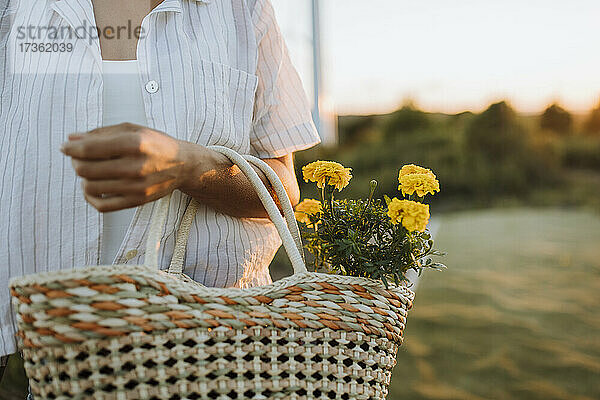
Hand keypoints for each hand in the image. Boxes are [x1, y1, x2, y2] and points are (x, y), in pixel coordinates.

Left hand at [61, 123, 198, 211]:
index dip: (71, 148)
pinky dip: (90, 197)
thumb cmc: (156, 144)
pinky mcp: (137, 200)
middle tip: (79, 158)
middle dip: (76, 162)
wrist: (183, 164)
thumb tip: (71, 139)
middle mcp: (136, 166)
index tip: (65, 147)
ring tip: (88, 171)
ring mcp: (137, 186)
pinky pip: (102, 205)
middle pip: (86, 169)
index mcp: (134, 143)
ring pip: (90, 187)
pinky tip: (92, 188)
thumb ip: (100, 133)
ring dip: (83, 178)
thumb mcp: (131, 129)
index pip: (90, 149)